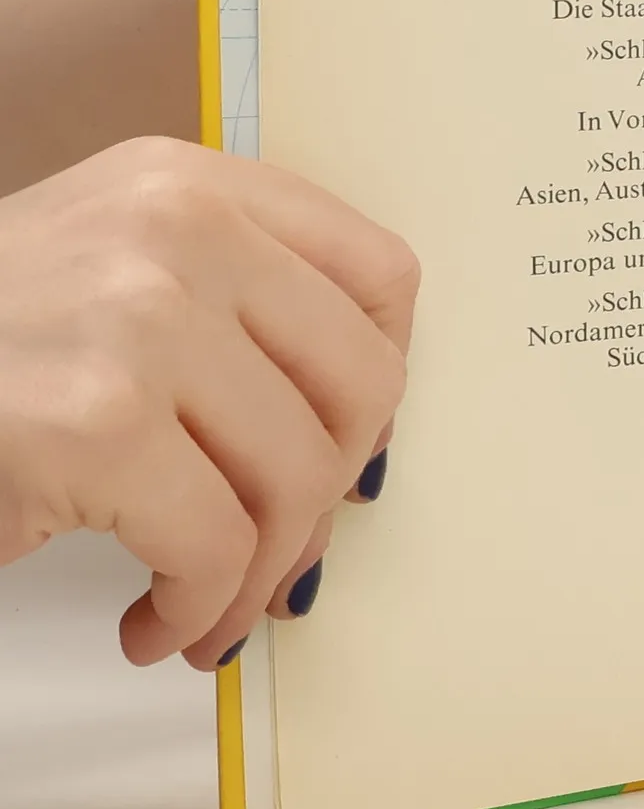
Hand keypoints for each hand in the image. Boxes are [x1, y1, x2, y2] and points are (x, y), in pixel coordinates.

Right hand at [0, 138, 417, 669]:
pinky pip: (216, 546)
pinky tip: (155, 625)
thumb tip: (365, 456)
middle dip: (333, 493)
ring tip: (207, 606)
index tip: (346, 444)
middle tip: (279, 547)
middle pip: (365, 384)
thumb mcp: (114, 263)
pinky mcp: (94, 421)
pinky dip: (198, 610)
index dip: (380, 382)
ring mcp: (140, 319)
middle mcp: (182, 230)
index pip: (384, 274)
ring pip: (300, 478)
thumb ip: (239, 311)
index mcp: (197, 183)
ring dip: (261, 575)